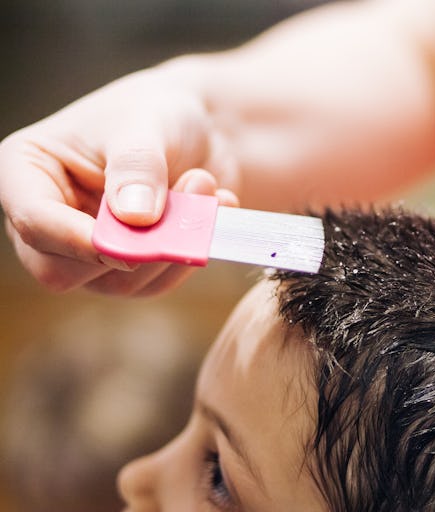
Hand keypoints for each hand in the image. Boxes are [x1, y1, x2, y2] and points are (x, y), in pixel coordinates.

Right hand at [0, 67, 239, 295]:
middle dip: (131, 250)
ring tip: (204, 184)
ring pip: (118, 282)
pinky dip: (189, 252)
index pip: (35, 223)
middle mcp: (49, 219)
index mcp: (28, 172)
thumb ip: (138, 167)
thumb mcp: (146, 125)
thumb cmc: (159, 112)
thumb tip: (135, 220)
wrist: (202, 128)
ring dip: (172, 245)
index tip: (138, 231)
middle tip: (184, 208)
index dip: (81, 239)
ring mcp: (87, 250)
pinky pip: (155, 283)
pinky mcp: (128, 267)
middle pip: (62, 272)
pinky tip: (214, 207)